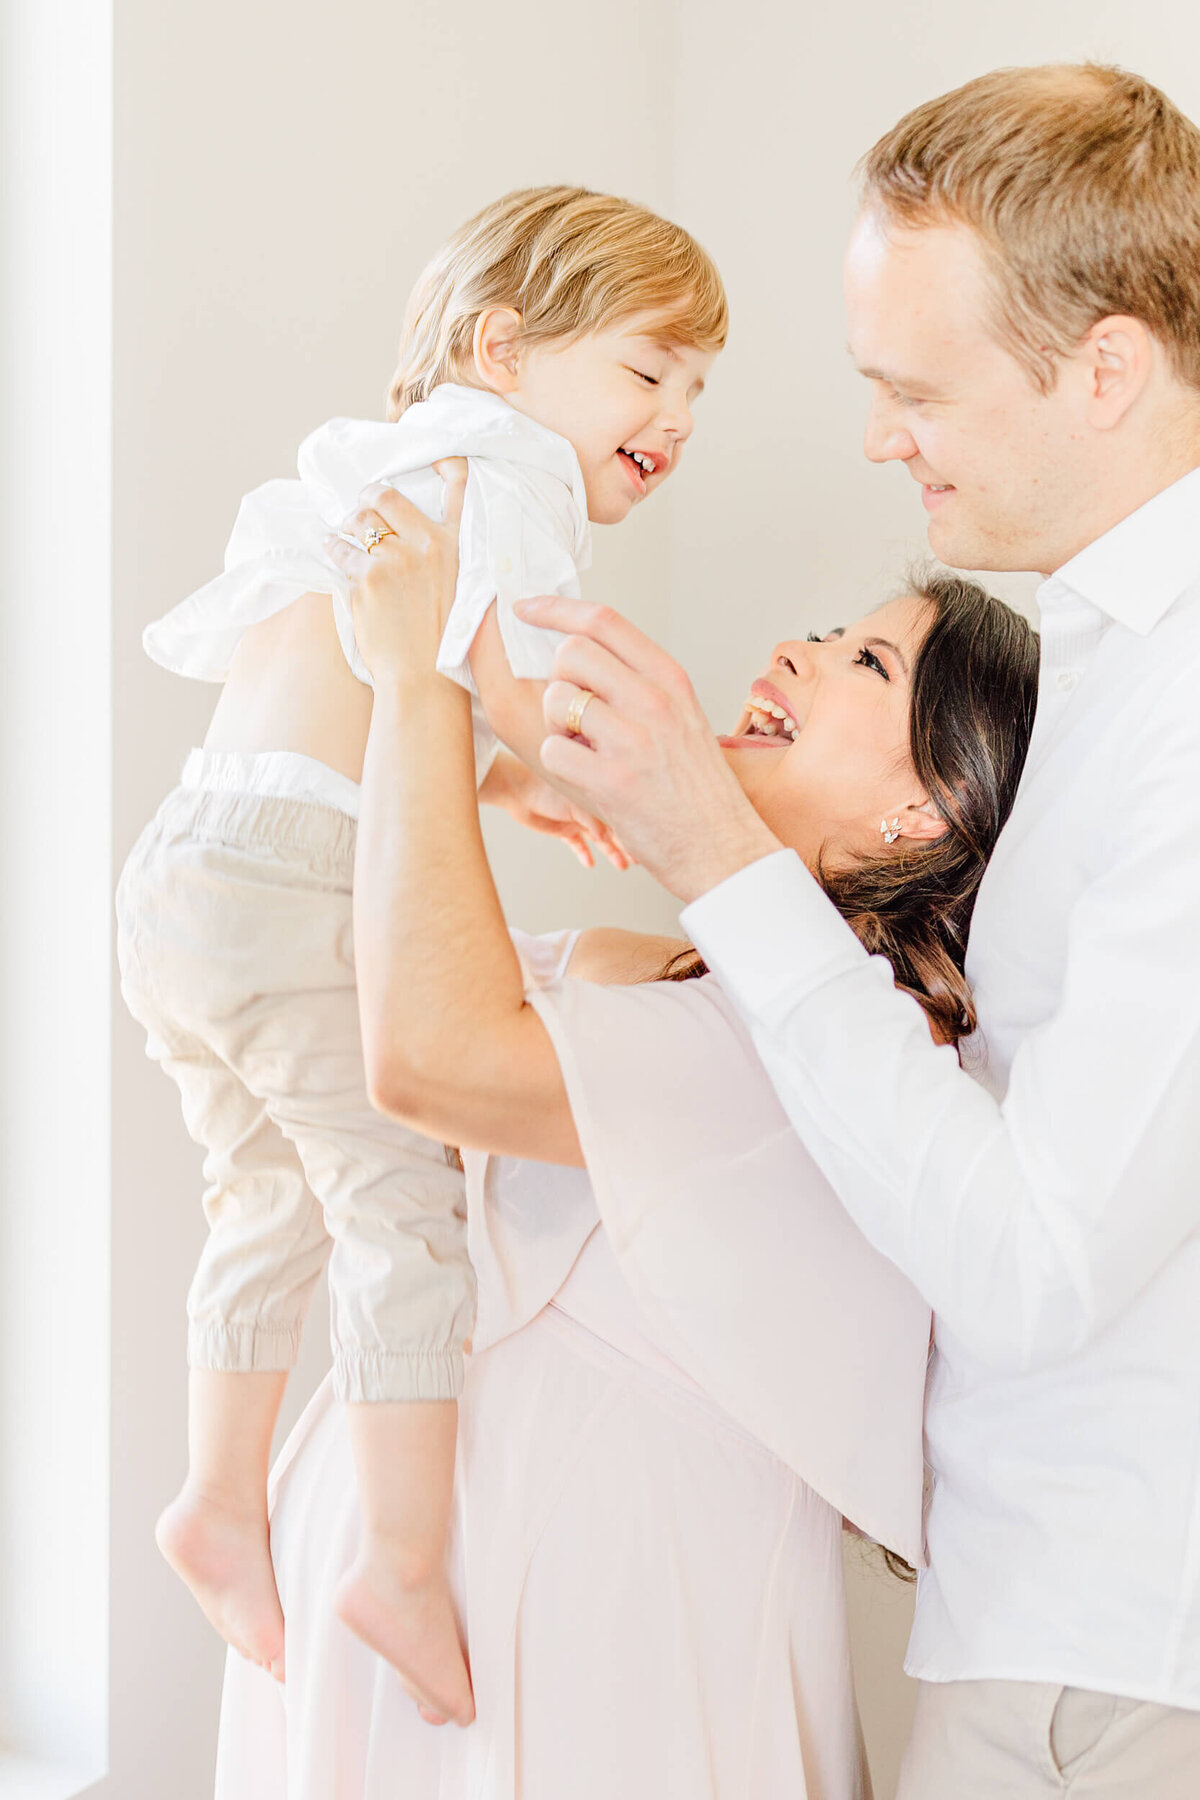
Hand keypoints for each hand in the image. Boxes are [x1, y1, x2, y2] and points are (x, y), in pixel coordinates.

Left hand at [324, 458, 467, 684]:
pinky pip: (340, 551)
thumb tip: (418, 539)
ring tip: (344, 531)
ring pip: (360, 520)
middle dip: (369, 495)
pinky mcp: (366, 580)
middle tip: (363, 502)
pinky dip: (332, 548)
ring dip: (348, 523)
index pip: (460, 488)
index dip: (447, 464)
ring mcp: (395, 561)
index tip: (438, 459)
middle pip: (387, 496)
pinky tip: (330, 549)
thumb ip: (448, 559)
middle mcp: (428, 545)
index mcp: (457, 546)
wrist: (425, 678)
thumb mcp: (466, 591)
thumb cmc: (446, 643)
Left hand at [480, 752, 633, 871]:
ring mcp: (576, 819)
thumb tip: (606, 836)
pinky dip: (583, 854)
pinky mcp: (562, 829)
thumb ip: (591, 818)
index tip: (648, 841)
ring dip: (610, 852)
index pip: (619, 816)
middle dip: (626, 843)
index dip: (632, 829)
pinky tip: (590, 864)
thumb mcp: (574, 802)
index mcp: (595, 798)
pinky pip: (576, 844)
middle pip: (613, 829)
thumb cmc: (544, 787)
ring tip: (623, 866)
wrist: (516, 788)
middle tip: (641, 859)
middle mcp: (588, 809)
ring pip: (598, 840)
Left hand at [513, 596, 781, 902]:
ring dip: (556, 725)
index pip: (604, 621)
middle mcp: (654, 701)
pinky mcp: (613, 781)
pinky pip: (554, 750)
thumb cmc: (698, 789)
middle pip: (571, 653)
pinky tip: (586, 776)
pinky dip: (558, 763)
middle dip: (558, 680)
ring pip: (558, 699)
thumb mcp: (683, 717)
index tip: (527, 609)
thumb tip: (583, 657)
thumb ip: (640, 685)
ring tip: (583, 750)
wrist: (724, 848)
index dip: (555, 609)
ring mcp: (633, 740)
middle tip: (573, 713)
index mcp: (670, 679)